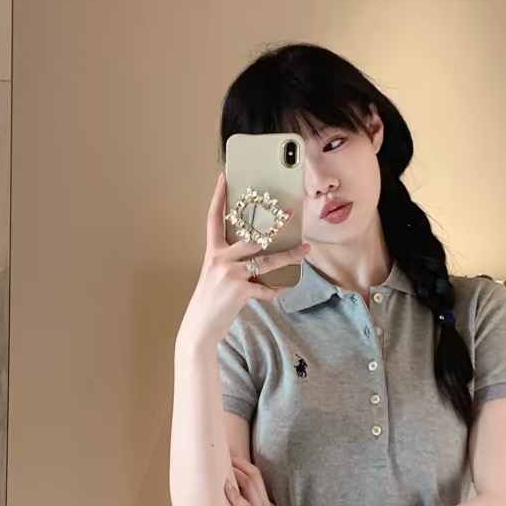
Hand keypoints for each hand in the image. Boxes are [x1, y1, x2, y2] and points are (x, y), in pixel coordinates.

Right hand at [178, 174, 309, 353]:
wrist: (200, 327)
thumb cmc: (211, 299)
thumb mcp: (215, 274)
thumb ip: (232, 260)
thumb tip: (259, 251)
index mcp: (212, 252)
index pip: (214, 218)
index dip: (219, 197)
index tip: (224, 178)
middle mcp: (219, 259)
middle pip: (252, 236)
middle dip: (273, 224)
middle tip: (290, 212)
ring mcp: (230, 275)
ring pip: (266, 260)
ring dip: (289, 256)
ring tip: (305, 250)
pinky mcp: (239, 292)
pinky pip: (266, 288)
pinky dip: (277, 289)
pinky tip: (284, 288)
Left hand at [224, 458, 328, 505]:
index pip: (255, 487)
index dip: (244, 474)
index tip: (233, 465)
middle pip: (252, 479)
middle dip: (239, 465)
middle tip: (227, 453)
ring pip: (249, 486)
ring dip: (236, 472)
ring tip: (224, 460)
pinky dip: (233, 495)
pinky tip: (225, 486)